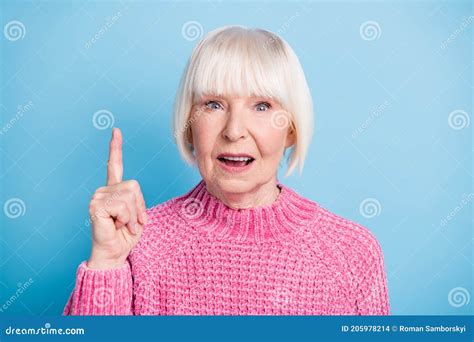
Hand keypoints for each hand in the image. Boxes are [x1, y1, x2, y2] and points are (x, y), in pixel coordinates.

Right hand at [87, 128, 145, 268]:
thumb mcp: (138, 215)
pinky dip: (125, 218)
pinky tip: (115, 224)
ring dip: (132, 215)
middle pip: (134, 187)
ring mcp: (98, 196)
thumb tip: (132, 192)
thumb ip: (137, 200)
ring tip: (123, 225)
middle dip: (139, 207)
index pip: (115, 164)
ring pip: (129, 197)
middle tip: (131, 222)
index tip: (116, 130)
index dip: (115, 147)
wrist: (115, 253)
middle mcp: (104, 190)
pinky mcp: (95, 205)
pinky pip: (122, 206)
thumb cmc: (126, 236)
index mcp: (114, 189)